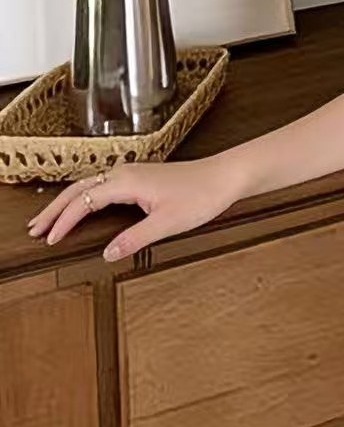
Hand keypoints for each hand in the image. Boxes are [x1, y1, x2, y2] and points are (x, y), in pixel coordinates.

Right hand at [26, 157, 241, 260]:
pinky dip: (84, 197)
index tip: (49, 239)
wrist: (225, 176)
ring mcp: (131, 173)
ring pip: (88, 186)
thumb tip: (108, 253)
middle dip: (53, 209)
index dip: (63, 221)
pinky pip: (101, 185)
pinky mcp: (140, 177)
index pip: (83, 202)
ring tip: (48, 219)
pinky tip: (81, 207)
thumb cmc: (202, 195)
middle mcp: (124, 173)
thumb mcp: (167, 223)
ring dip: (66, 202)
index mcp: (125, 182)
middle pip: (78, 190)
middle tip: (34, 228)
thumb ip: (135, 239)